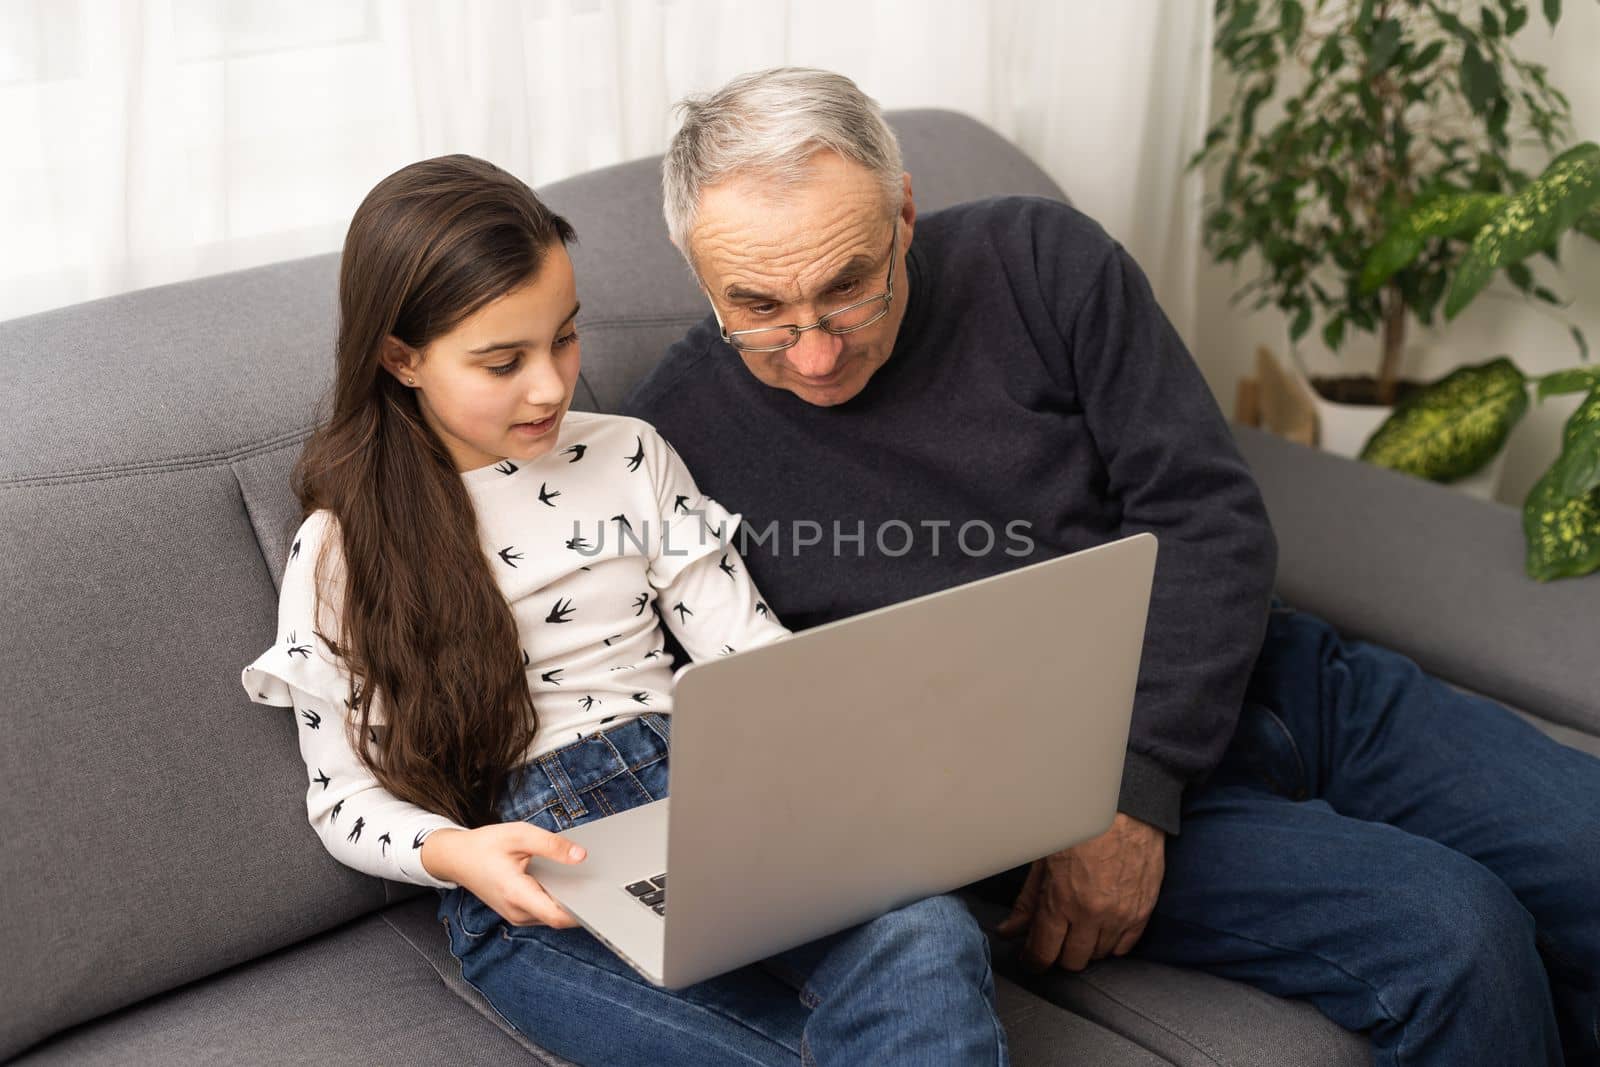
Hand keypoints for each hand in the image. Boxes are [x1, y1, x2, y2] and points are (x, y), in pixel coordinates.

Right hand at [421, 823, 587, 928]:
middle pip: (559, 917)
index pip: (557, 916)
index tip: (602, 900)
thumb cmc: (485, 845)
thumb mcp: (519, 835)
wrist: (456, 858)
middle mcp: (517, 911)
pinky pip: (544, 912)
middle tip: (599, 882)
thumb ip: (552, 845)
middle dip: (580, 902)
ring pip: (552, 916)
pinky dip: (556, 900)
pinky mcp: (518, 913)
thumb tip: (581, 855)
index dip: (583, 911)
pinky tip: (564, 882)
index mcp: (517, 893)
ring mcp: (517, 915)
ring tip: (582, 879)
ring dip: (568, 901)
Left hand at [996, 813, 1165, 971]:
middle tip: (1054, 938)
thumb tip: (1009, 931)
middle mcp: (1093, 915)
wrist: (1129, 809)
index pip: (1044, 952)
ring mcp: (1121, 916)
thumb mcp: (1044, 859)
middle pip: (1072, 962)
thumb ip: (1028, 901)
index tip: (1030, 958)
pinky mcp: (1143, 913)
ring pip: (1098, 956)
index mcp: (1063, 900)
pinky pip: (1124, 948)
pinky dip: (1110, 943)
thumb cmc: (1080, 827)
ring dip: (1084, 947)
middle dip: (1058, 954)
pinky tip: (1100, 926)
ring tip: (1077, 926)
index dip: (1033, 961)